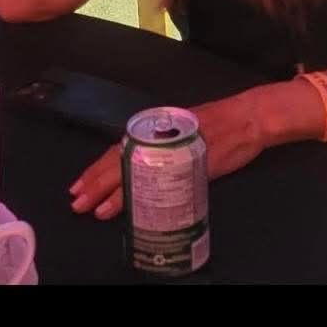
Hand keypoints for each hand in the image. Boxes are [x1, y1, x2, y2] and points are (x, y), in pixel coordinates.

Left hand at [69, 90, 267, 219]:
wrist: (249, 118)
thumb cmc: (223, 120)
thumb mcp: (186, 127)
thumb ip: (167, 142)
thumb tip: (147, 160)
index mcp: (158, 127)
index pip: (120, 148)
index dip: (99, 167)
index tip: (82, 182)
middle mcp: (159, 137)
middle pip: (119, 160)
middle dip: (95, 181)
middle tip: (76, 199)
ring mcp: (170, 151)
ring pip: (130, 171)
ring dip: (107, 191)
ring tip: (90, 207)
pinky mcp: (184, 165)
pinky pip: (153, 183)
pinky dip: (133, 195)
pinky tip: (121, 208)